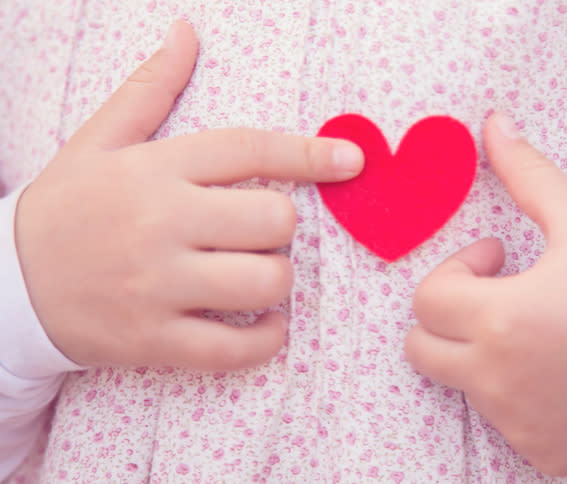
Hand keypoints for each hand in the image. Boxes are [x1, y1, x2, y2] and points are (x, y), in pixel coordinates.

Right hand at [15, 21, 362, 370]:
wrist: (6, 286)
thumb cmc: (66, 208)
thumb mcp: (98, 140)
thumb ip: (149, 89)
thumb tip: (186, 33)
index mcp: (155, 169)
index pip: (249, 149)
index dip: (309, 154)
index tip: (351, 161)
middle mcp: (160, 222)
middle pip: (274, 219)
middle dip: (282, 227)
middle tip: (259, 233)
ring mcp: (157, 285)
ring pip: (266, 281)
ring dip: (279, 280)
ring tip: (256, 276)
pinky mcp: (154, 339)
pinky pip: (236, 348)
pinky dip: (267, 341)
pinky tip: (265, 326)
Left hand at [405, 112, 566, 475]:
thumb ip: (527, 172)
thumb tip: (492, 121)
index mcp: (502, 319)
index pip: (425, 299)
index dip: (456, 271)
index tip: (497, 259)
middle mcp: (500, 379)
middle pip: (421, 350)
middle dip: (447, 317)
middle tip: (496, 298)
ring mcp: (519, 422)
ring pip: (464, 384)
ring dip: (484, 354)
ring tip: (540, 331)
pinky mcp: (544, 452)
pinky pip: (503, 422)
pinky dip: (518, 399)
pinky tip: (560, 374)